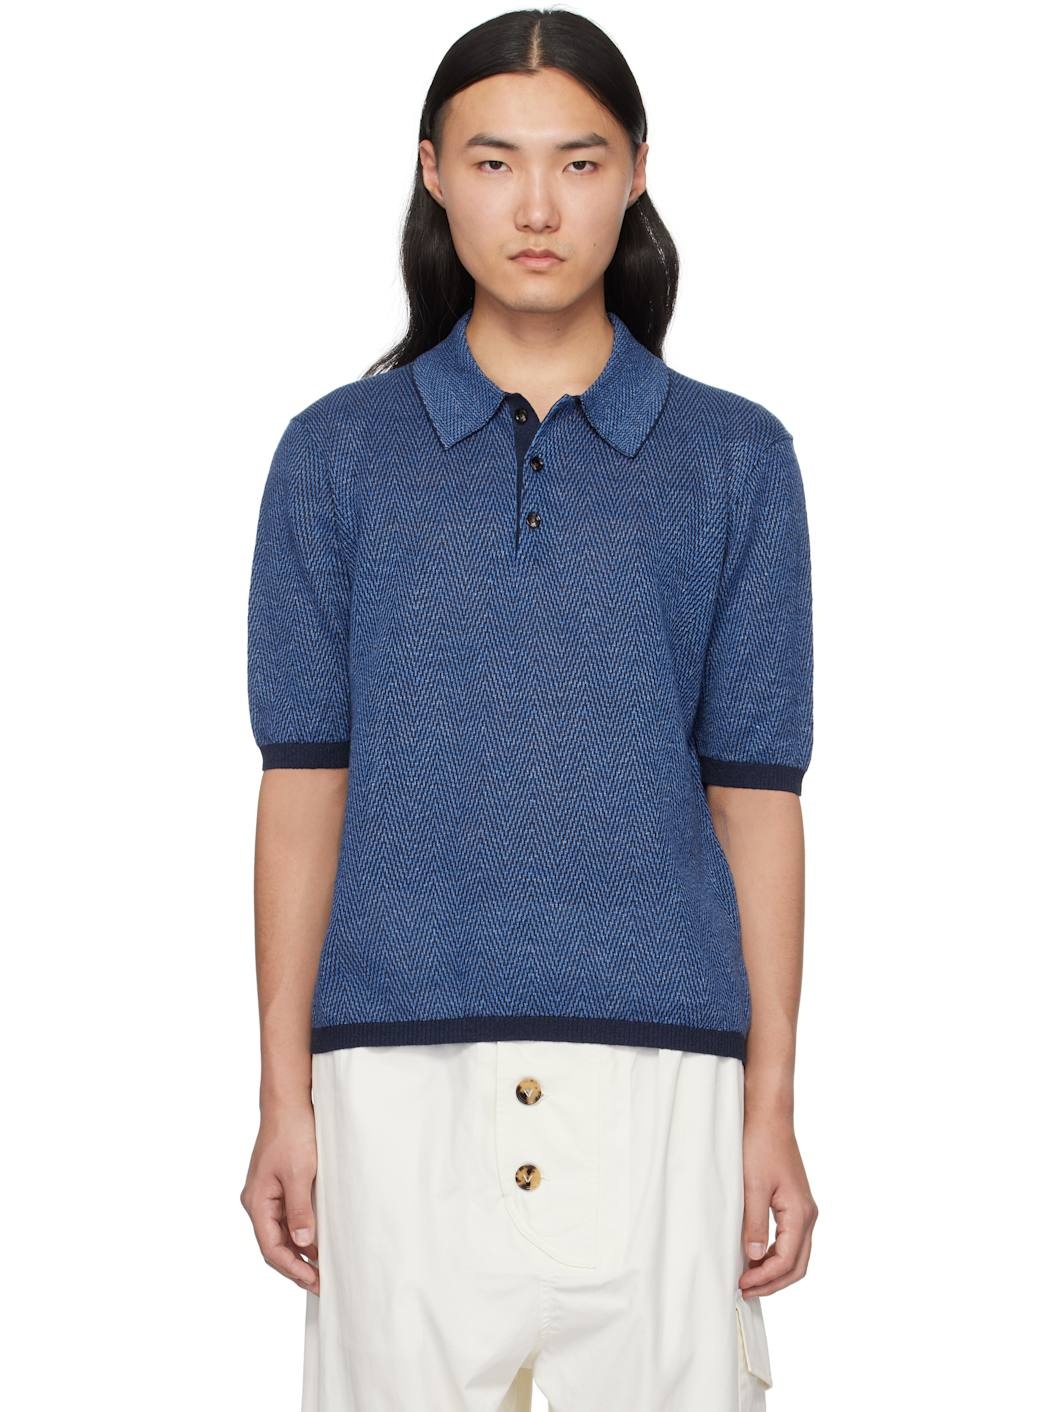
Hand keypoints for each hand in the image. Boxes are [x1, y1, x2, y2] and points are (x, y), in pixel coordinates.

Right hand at [240, 1100, 319, 1293]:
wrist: (288, 1101)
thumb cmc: (292, 1133)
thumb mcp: (300, 1174)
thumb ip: (300, 1211)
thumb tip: (303, 1245)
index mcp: (257, 1201)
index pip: (271, 1247)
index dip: (292, 1268)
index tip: (313, 1281)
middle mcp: (257, 1201)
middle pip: (274, 1244)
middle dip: (296, 1266)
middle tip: (320, 1283)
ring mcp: (267, 1193)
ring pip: (280, 1232)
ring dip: (299, 1251)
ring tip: (321, 1269)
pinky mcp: (278, 1184)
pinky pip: (286, 1217)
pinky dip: (300, 1232)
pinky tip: (316, 1241)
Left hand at [738, 1115, 817, 1296]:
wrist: (768, 1117)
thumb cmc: (760, 1146)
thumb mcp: (752, 1186)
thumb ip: (753, 1223)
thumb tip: (753, 1257)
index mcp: (800, 1213)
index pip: (787, 1261)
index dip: (764, 1278)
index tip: (741, 1283)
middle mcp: (808, 1215)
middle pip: (797, 1265)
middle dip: (773, 1283)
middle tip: (745, 1290)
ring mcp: (804, 1210)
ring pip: (796, 1255)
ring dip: (774, 1270)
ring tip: (748, 1278)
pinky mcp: (795, 1204)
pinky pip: (791, 1240)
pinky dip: (776, 1254)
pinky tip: (755, 1256)